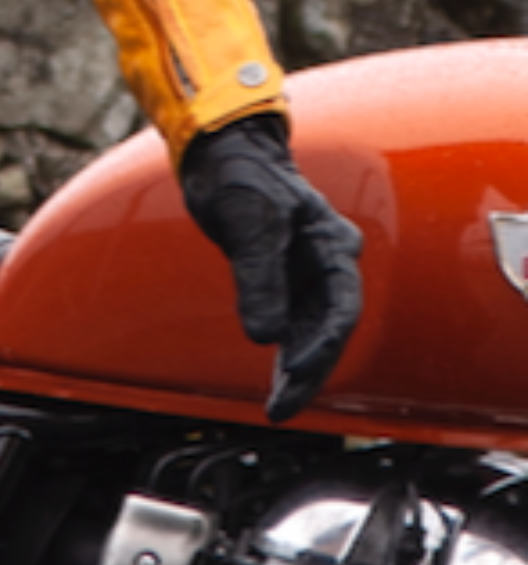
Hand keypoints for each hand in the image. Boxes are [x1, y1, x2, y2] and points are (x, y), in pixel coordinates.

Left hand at [178, 115, 362, 424]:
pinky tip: (275, 377)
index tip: (295, 379)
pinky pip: (293, 323)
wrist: (226, 154)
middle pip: (330, 328)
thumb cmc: (241, 179)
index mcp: (331, 245)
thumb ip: (258, 279)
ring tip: (278, 407)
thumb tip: (267, 336)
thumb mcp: (250, 226)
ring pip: (313, 331)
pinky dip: (285, 352)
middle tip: (283, 410)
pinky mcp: (283, 277)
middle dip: (310, 373)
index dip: (321, 350)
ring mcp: (306, 271)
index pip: (340, 309)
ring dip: (298, 370)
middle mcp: (326, 261)